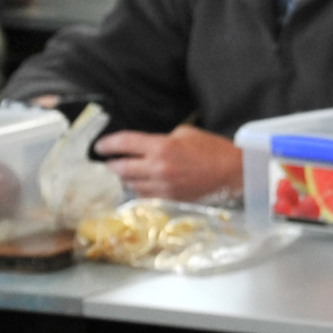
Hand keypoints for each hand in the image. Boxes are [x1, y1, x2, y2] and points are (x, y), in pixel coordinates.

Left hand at [95, 126, 243, 201]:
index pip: (124, 144)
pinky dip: (138, 189)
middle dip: (111, 165)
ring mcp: (162, 187)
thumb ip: (162, 139)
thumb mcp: (185, 133)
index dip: (107, 144)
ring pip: (130, 185)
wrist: (233, 173)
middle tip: (107, 162)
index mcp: (161, 147)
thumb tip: (146, 147)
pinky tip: (139, 185)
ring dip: (124, 179)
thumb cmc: (213, 149)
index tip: (99, 147)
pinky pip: (144, 196)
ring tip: (122, 174)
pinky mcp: (169, 199)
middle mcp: (157, 168)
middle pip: (121, 168)